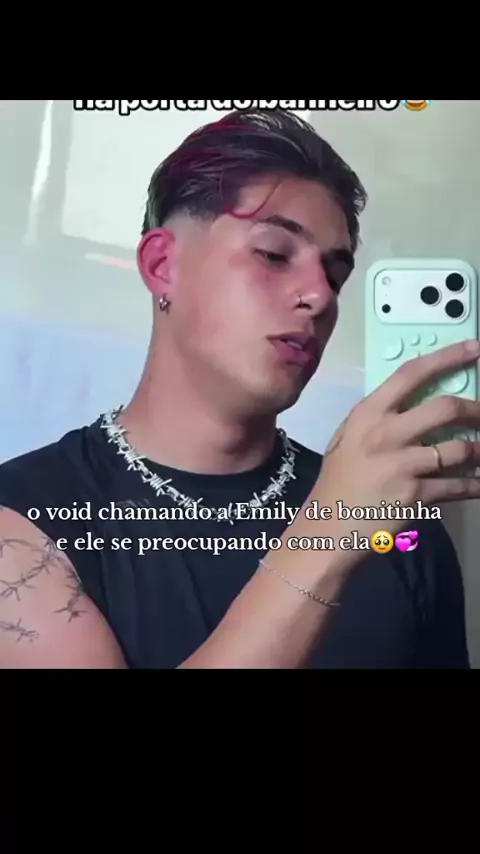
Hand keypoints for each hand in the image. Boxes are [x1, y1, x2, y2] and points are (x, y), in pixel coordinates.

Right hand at [316, 340, 479, 540]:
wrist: (328, 528)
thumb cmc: (338, 481)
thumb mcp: (348, 438)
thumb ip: (380, 417)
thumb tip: (418, 400)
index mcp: (368, 414)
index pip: (411, 374)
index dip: (447, 357)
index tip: (474, 348)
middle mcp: (385, 434)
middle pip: (445, 408)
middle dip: (476, 409)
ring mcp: (401, 465)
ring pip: (460, 449)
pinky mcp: (415, 496)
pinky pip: (458, 485)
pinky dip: (475, 485)